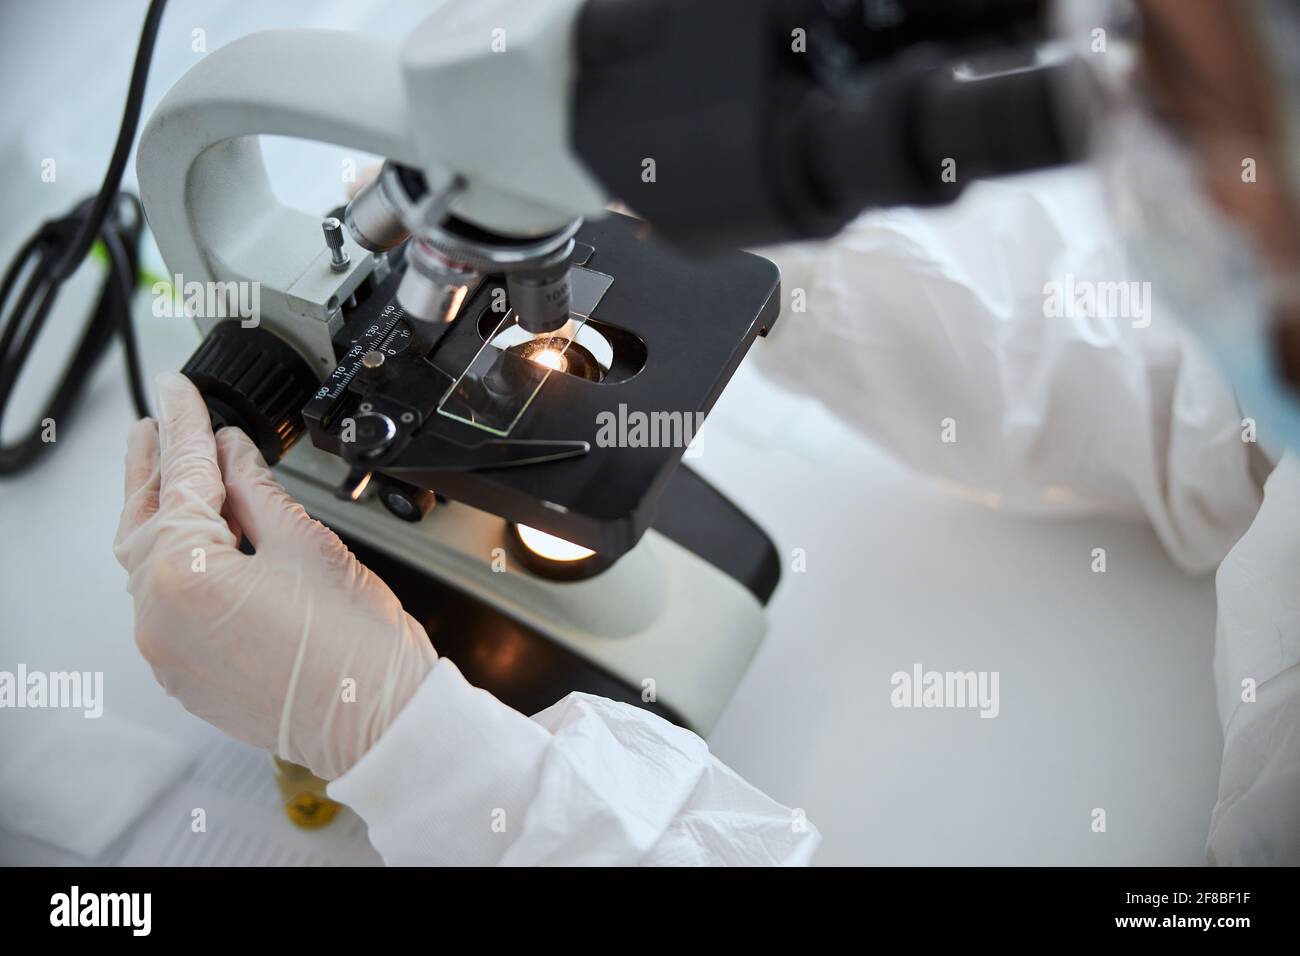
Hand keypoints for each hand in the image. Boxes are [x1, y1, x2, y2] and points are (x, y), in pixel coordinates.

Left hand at [113, 372, 436, 779]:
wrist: (380, 721)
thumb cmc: (356, 647)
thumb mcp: (307, 542)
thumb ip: (257, 488)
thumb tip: (232, 452)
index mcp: (185, 573)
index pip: (183, 475)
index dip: (186, 424)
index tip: (180, 392)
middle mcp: (159, 616)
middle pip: (145, 519)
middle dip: (152, 467)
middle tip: (158, 423)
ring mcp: (168, 651)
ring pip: (150, 564)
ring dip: (162, 516)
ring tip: (175, 476)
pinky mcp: (186, 674)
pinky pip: (166, 604)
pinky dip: (178, 563)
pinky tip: (203, 542)